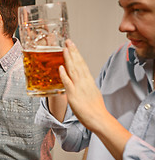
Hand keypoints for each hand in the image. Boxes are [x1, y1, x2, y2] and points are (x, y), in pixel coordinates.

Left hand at [59, 39, 131, 159]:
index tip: (73, 46)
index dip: (77, 54)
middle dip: (73, 51)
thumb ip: (85, 86)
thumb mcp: (91, 93)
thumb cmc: (95, 109)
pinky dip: (64, 74)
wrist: (99, 118)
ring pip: (73, 69)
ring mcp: (79, 87)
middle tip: (68, 41)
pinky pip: (68, 83)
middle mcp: (84, 82)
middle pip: (78, 63)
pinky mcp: (73, 95)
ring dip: (68, 58)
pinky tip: (61, 67)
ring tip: (65, 48)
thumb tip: (82, 81)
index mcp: (89, 81)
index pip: (82, 64)